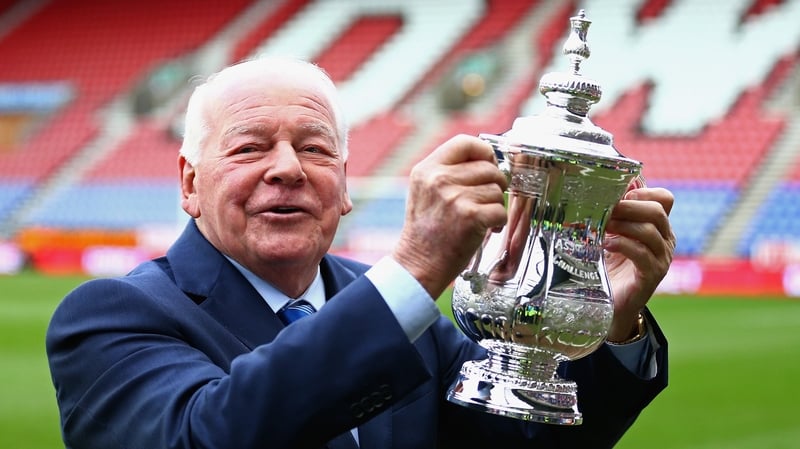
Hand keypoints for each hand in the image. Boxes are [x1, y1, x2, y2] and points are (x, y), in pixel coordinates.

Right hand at [393, 134, 507, 297]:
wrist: (419, 264)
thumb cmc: (426, 231)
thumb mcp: (425, 191)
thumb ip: (448, 171)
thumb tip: (488, 160)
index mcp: (427, 169)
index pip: (465, 142)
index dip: (484, 152)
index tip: (487, 166)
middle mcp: (439, 179)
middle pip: (488, 167)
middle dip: (494, 184)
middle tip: (484, 201)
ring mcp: (455, 197)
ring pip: (497, 189)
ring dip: (494, 205)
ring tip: (479, 218)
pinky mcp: (470, 216)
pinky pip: (500, 210)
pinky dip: (498, 222)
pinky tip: (484, 229)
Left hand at [603, 185, 675, 340]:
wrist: (613, 303)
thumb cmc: (611, 266)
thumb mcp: (612, 235)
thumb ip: (613, 216)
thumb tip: (599, 191)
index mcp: (659, 227)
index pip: (664, 198)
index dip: (643, 192)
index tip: (620, 196)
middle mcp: (665, 240)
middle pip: (657, 211)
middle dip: (629, 206)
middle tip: (606, 208)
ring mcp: (661, 258)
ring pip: (649, 231)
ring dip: (623, 224)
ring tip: (602, 226)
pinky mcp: (652, 275)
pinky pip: (642, 254)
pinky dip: (622, 244)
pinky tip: (606, 243)